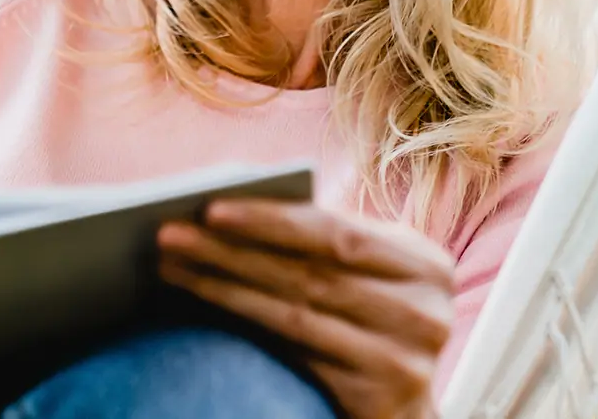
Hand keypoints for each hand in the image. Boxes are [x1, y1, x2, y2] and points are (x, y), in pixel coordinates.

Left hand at [157, 200, 454, 418]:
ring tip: (173, 267)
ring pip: (296, 311)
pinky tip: (207, 304)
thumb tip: (235, 199)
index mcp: (426, 264)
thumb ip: (328, 243)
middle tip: (171, 235)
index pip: (337, 233)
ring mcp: (407, 358)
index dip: (271, 220)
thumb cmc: (372, 325)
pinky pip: (297, 352)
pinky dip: (246, 324)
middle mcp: (426, 310)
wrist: (404, 410)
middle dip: (233, 249)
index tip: (210, 208)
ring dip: (225, 286)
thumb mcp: (370, 278)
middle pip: (310, 271)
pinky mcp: (381, 396)